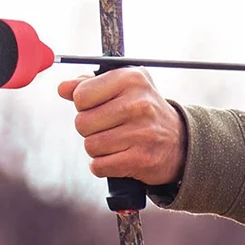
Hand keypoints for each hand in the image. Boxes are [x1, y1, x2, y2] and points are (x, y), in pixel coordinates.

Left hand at [57, 68, 186, 184]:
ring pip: (90, 146)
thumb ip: (90, 84)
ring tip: (117, 142)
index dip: (84, 104)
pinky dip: (104, 165)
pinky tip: (119, 156)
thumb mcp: (125, 87)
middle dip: (91, 129)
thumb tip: (63, 88)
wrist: (181, 142)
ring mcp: (141, 133)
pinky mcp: (140, 159)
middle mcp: (138, 104)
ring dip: (98, 148)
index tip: (101, 107)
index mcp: (132, 79)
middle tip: (111, 127)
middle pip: (82, 123)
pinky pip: (99, 166)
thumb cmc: (146, 111)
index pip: (80, 95)